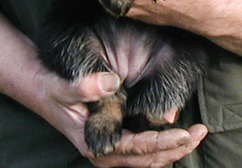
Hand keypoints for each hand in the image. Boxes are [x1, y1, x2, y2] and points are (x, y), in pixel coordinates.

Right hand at [34, 67, 207, 166]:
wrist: (40, 87)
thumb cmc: (51, 88)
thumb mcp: (64, 86)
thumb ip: (85, 86)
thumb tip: (112, 83)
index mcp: (94, 143)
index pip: (135, 149)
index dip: (161, 143)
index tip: (184, 134)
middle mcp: (105, 149)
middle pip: (147, 159)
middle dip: (175, 148)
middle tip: (201, 133)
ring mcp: (110, 144)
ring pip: (147, 155)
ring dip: (172, 147)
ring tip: (196, 133)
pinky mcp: (114, 134)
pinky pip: (142, 145)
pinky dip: (161, 140)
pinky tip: (175, 130)